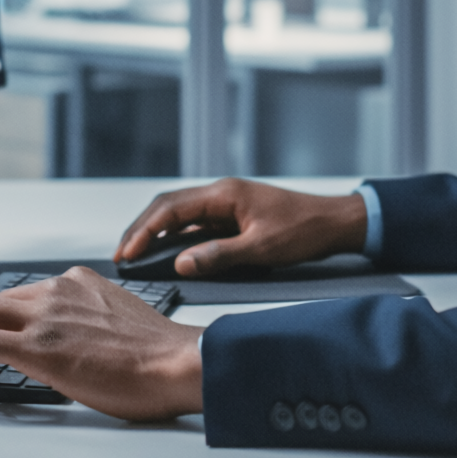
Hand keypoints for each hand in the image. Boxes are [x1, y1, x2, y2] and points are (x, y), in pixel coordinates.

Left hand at [0, 268, 201, 419]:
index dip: (7, 325)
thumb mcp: (120, 321)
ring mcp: (46, 315)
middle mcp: (58, 289)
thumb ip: (92, 321)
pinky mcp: (37, 345)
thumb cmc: (161, 356)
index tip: (7, 349)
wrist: (178, 363)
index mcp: (79, 282)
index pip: (23, 295)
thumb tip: (76, 347)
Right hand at [114, 178, 369, 277]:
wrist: (334, 222)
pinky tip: (167, 252)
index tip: (127, 252)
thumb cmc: (304, 230)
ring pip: (179, 214)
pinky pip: (196, 223)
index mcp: (225, 194)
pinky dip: (176, 236)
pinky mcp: (232, 215)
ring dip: (156, 232)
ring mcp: (226, 203)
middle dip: (141, 229)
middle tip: (122, 255)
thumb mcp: (261, 248)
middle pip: (168, 207)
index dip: (144, 231)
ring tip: (136, 254)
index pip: (171, 209)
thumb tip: (181, 263)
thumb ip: (219, 255)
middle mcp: (221, 194)